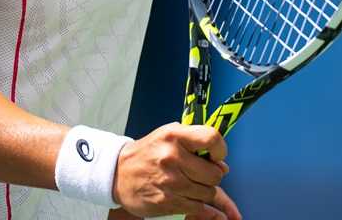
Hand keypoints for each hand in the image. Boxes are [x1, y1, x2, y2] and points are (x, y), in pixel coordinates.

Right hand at [110, 123, 239, 218]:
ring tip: (187, 183)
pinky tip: (181, 194)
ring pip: (208, 193)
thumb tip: (222, 165)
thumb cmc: (148, 153)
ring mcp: (170, 181)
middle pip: (214, 174)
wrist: (118, 174)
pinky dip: (193, 202)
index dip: (220, 149)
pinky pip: (196, 206)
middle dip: (211, 176)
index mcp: (174, 136)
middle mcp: (172, 157)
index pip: (211, 138)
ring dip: (202, 191)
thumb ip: (196, 145)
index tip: (216, 155)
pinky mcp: (167, 201)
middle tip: (199, 173)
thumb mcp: (169, 137)